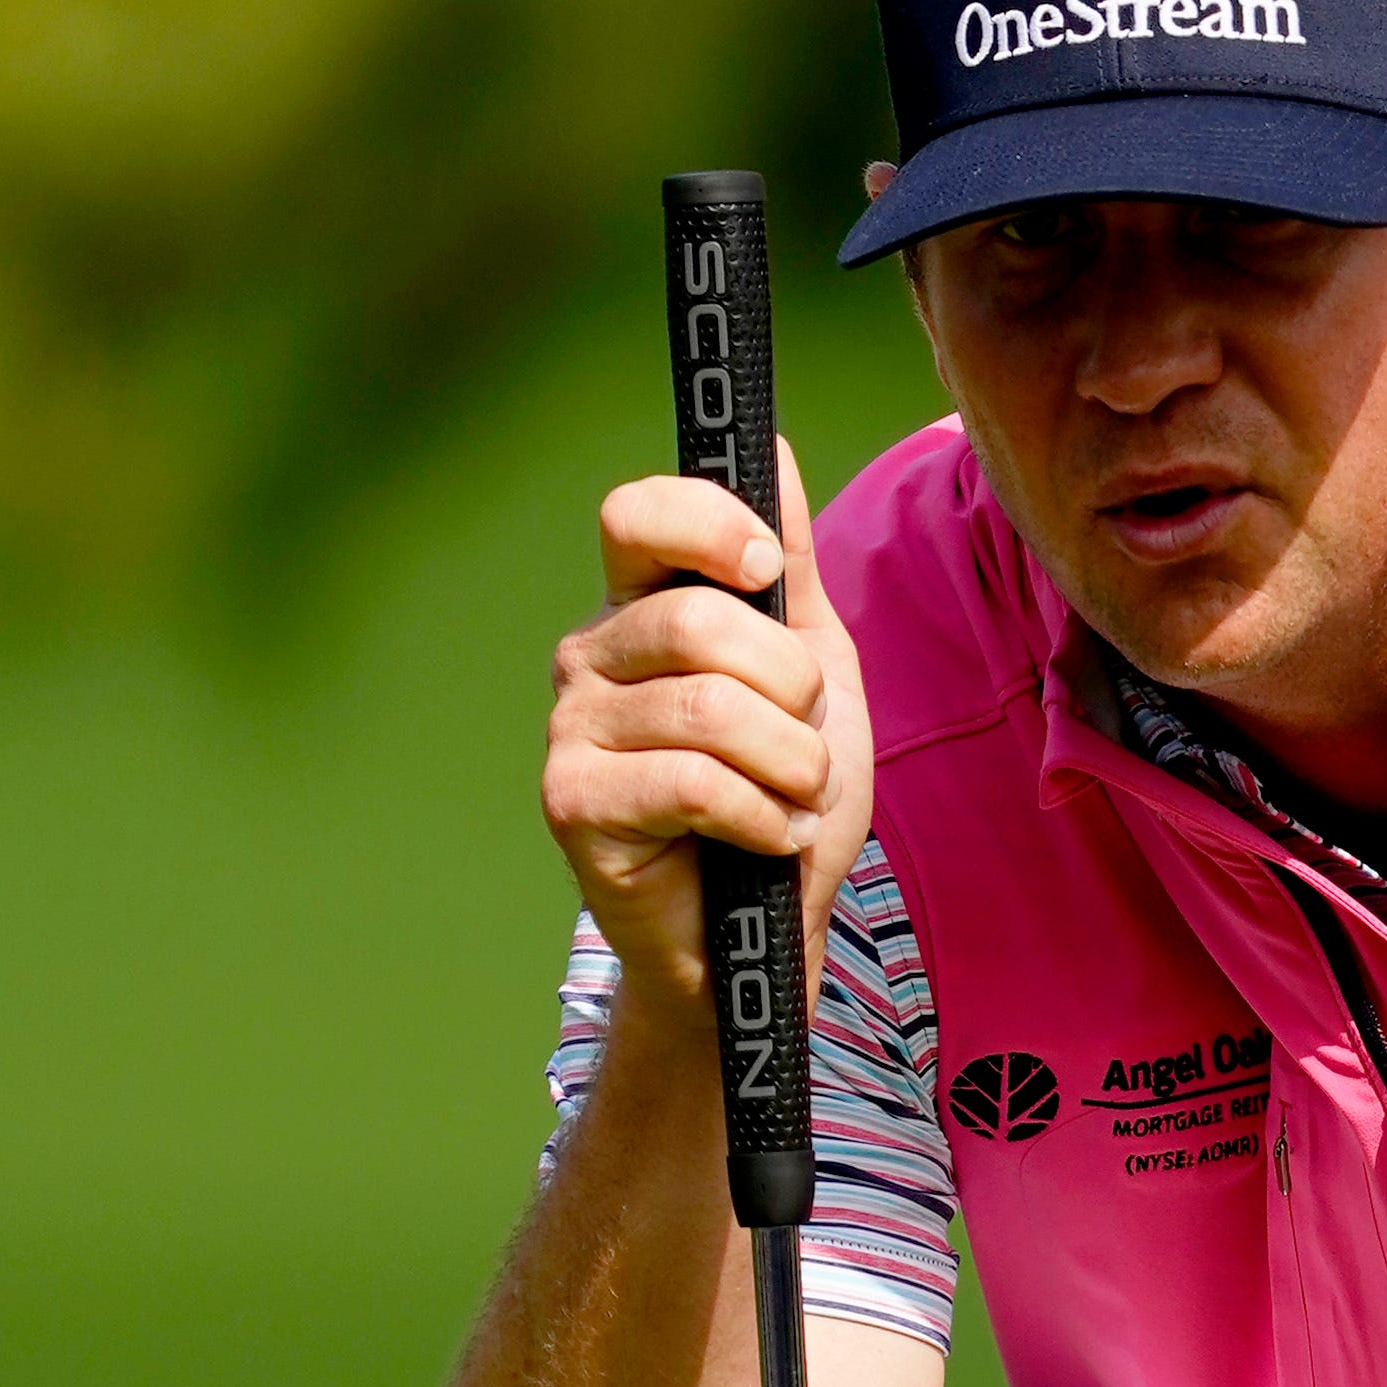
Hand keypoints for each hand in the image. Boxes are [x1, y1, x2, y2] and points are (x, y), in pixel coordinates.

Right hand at [541, 439, 875, 1003]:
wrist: (764, 937)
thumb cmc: (783, 802)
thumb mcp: (814, 673)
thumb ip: (789, 571)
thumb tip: (771, 449)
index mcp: (640, 610)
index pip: (638, 516)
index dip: (707, 525)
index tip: (762, 568)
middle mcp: (591, 657)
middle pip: (700, 622)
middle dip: (793, 692)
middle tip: (804, 745)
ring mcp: (572, 729)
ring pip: (708, 709)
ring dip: (789, 765)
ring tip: (794, 802)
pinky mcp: (573, 802)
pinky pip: (693, 782)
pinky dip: (763, 818)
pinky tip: (767, 840)